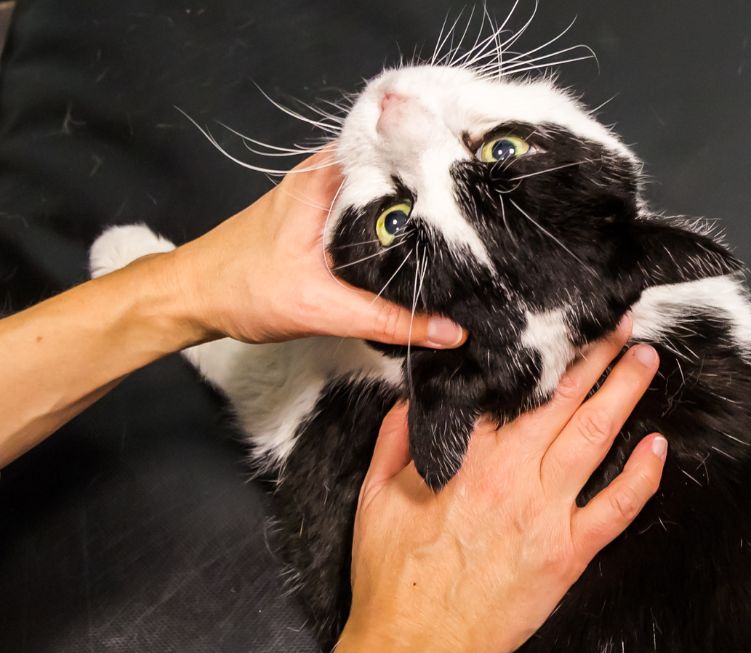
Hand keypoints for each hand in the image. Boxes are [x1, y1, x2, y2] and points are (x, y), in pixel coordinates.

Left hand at [162, 148, 466, 348]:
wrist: (194, 297)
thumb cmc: (241, 288)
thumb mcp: (324, 308)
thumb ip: (390, 320)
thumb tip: (449, 332)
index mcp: (326, 177)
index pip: (395, 146)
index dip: (438, 155)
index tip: (476, 173)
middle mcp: (327, 175)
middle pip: (397, 168)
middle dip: (438, 186)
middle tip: (480, 210)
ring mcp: (325, 195)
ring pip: (385, 192)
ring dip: (418, 209)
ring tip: (464, 228)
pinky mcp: (322, 217)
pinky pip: (371, 214)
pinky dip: (396, 228)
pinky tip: (421, 249)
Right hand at [346, 316, 665, 652]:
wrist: (417, 646)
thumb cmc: (394, 579)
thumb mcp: (375, 499)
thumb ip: (396, 442)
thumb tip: (414, 401)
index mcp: (466, 459)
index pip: (509, 392)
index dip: (537, 355)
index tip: (556, 330)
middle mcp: (513, 477)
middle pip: (562, 402)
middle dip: (595, 356)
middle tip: (620, 324)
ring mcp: (546, 515)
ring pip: (595, 438)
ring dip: (623, 393)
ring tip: (645, 359)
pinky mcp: (568, 554)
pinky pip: (616, 508)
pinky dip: (642, 476)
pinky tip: (658, 446)